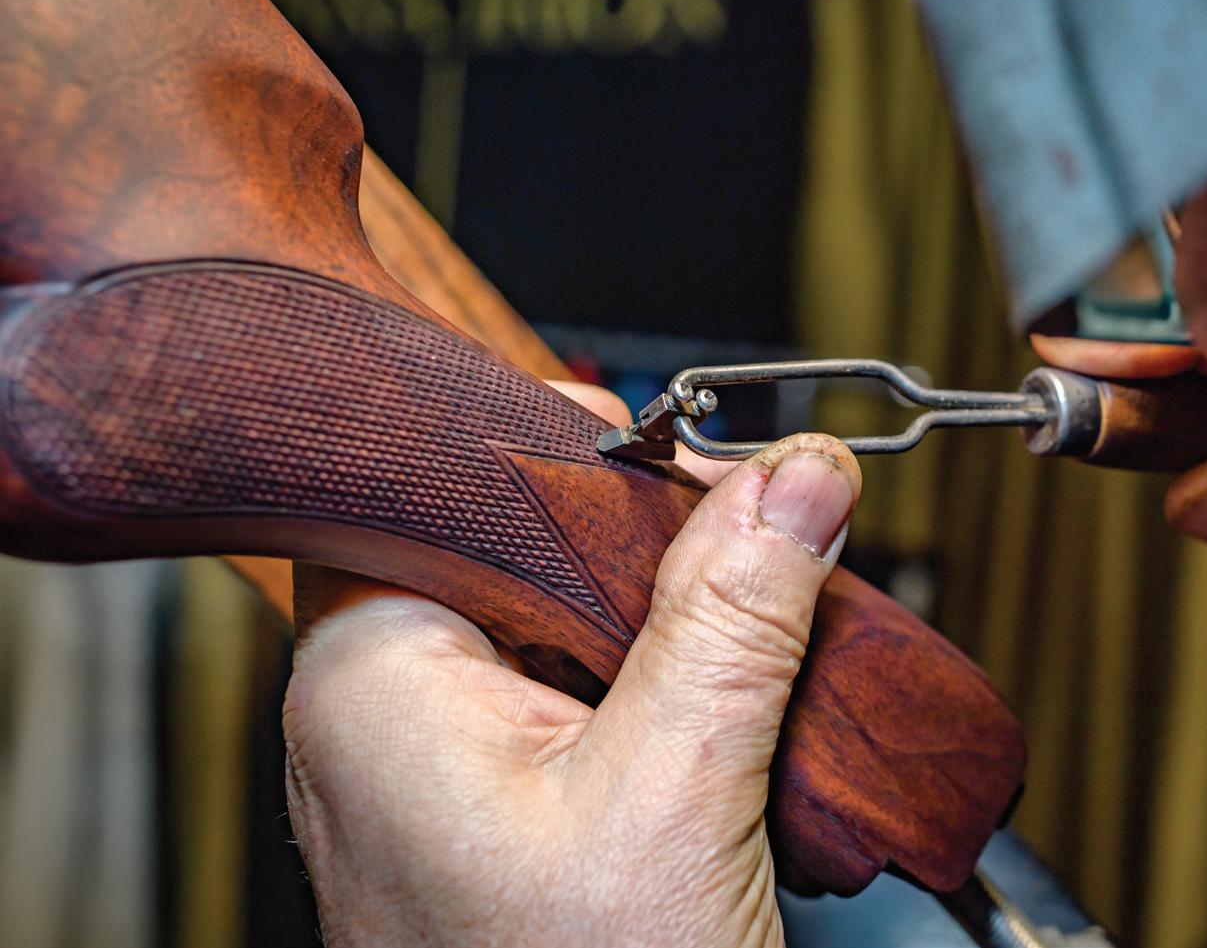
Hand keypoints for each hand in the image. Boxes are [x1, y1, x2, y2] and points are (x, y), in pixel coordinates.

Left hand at [282, 382, 860, 946]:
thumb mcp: (680, 792)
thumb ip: (736, 618)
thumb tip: (798, 475)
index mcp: (371, 680)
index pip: (440, 477)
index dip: (559, 438)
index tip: (674, 433)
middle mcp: (384, 713)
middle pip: (511, 539)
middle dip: (643, 527)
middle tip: (756, 522)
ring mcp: (442, 768)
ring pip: (557, 615)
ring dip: (668, 605)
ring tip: (766, 601)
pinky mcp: (504, 810)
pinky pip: (578, 692)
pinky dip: (663, 675)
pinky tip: (736, 683)